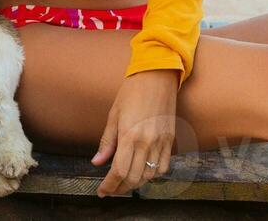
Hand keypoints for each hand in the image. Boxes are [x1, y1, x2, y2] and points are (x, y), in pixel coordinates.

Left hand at [92, 69, 178, 196]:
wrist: (157, 75)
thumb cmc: (132, 91)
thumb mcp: (114, 114)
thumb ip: (107, 141)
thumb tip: (97, 162)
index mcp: (129, 135)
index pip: (118, 171)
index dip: (109, 185)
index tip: (103, 191)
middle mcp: (146, 141)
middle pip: (133, 177)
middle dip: (120, 188)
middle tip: (111, 190)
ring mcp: (161, 141)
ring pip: (149, 175)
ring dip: (136, 183)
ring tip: (125, 183)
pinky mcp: (170, 139)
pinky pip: (163, 166)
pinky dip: (153, 175)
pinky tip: (143, 172)